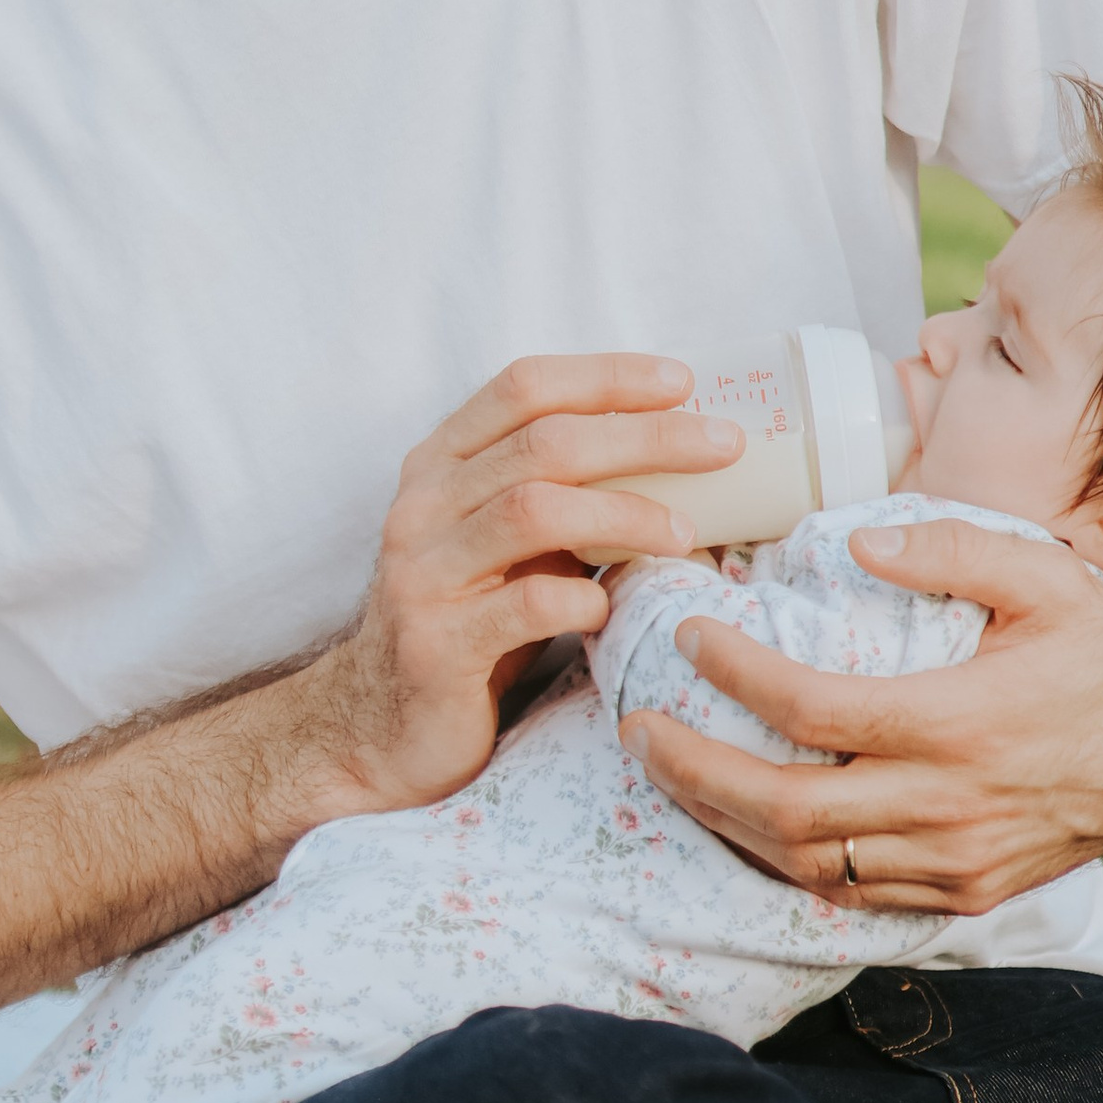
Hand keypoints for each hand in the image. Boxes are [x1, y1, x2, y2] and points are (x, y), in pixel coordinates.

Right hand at [288, 356, 743, 820]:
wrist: (381, 726)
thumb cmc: (469, 624)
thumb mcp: (508, 547)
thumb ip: (561, 497)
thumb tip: (678, 458)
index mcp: (439, 465)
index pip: (523, 387)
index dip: (606, 376)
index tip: (682, 381)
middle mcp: (423, 507)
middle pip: (544, 442)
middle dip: (643, 435)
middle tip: (721, 445)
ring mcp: (423, 573)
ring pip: (533, 510)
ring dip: (624, 513)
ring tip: (685, 532)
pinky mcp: (437, 644)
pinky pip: (526, 604)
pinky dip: (584, 598)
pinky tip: (612, 607)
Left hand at [619, 520, 1102, 913]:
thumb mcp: (1043, 576)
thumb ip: (950, 549)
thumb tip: (859, 538)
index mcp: (959, 722)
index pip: (809, 709)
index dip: (732, 675)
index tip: (690, 635)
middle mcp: (948, 805)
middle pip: (784, 809)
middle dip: (695, 771)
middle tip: (640, 730)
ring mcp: (954, 862)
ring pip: (807, 864)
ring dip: (726, 824)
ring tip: (675, 774)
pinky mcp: (964, 895)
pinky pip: (851, 894)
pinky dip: (786, 863)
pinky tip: (747, 823)